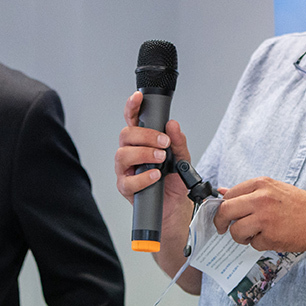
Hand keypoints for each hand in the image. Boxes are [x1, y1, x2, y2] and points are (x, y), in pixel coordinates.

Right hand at [114, 91, 191, 211]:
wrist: (175, 208)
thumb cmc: (174, 182)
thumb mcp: (183, 159)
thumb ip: (179, 142)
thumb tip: (173, 125)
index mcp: (141, 141)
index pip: (133, 120)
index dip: (133, 107)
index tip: (138, 98)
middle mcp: (130, 152)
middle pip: (126, 135)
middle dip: (145, 136)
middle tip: (163, 143)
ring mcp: (125, 170)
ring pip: (123, 155)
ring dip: (143, 154)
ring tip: (160, 159)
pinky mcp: (125, 187)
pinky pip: (127, 180)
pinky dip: (142, 177)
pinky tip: (155, 176)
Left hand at [213, 177, 305, 254]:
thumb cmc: (301, 206)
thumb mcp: (275, 190)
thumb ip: (249, 192)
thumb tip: (222, 193)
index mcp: (261, 184)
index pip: (229, 194)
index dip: (222, 206)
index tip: (223, 214)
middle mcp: (260, 199)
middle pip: (225, 211)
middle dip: (220, 222)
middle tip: (222, 228)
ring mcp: (264, 218)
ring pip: (236, 231)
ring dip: (240, 237)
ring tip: (253, 235)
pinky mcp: (270, 237)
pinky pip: (252, 244)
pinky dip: (259, 244)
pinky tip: (272, 237)